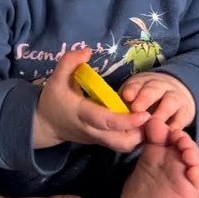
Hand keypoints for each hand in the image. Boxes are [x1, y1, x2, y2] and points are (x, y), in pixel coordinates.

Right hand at [34, 48, 149, 152]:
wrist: (45, 125)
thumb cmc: (53, 100)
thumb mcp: (56, 78)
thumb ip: (69, 62)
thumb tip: (88, 51)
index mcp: (81, 114)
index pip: (105, 121)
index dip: (125, 120)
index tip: (144, 113)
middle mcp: (91, 130)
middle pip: (119, 140)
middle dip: (139, 132)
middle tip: (153, 117)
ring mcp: (98, 139)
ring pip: (123, 146)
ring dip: (139, 136)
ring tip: (148, 120)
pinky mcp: (102, 142)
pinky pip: (121, 145)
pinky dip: (135, 138)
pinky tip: (141, 124)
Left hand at [119, 72, 195, 130]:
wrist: (176, 95)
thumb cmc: (146, 100)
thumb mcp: (135, 98)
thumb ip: (125, 106)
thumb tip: (113, 117)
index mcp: (143, 82)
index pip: (137, 83)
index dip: (132, 89)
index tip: (126, 96)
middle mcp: (160, 87)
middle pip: (153, 89)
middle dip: (145, 98)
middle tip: (137, 108)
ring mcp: (175, 98)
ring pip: (170, 102)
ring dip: (161, 112)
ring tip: (153, 123)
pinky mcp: (185, 112)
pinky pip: (182, 117)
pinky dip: (177, 124)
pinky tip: (170, 131)